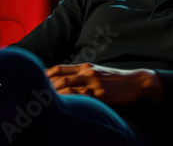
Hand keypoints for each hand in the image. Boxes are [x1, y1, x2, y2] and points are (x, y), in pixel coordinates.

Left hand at [45, 63, 162, 105]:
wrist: (134, 81)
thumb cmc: (115, 78)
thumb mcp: (98, 71)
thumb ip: (82, 73)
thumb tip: (64, 79)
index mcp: (86, 66)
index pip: (60, 69)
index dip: (46, 76)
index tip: (37, 83)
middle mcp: (88, 73)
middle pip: (60, 79)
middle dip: (46, 88)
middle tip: (38, 97)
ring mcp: (94, 83)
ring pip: (68, 89)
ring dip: (55, 96)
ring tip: (46, 104)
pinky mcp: (101, 94)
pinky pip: (81, 98)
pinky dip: (70, 102)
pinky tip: (64, 107)